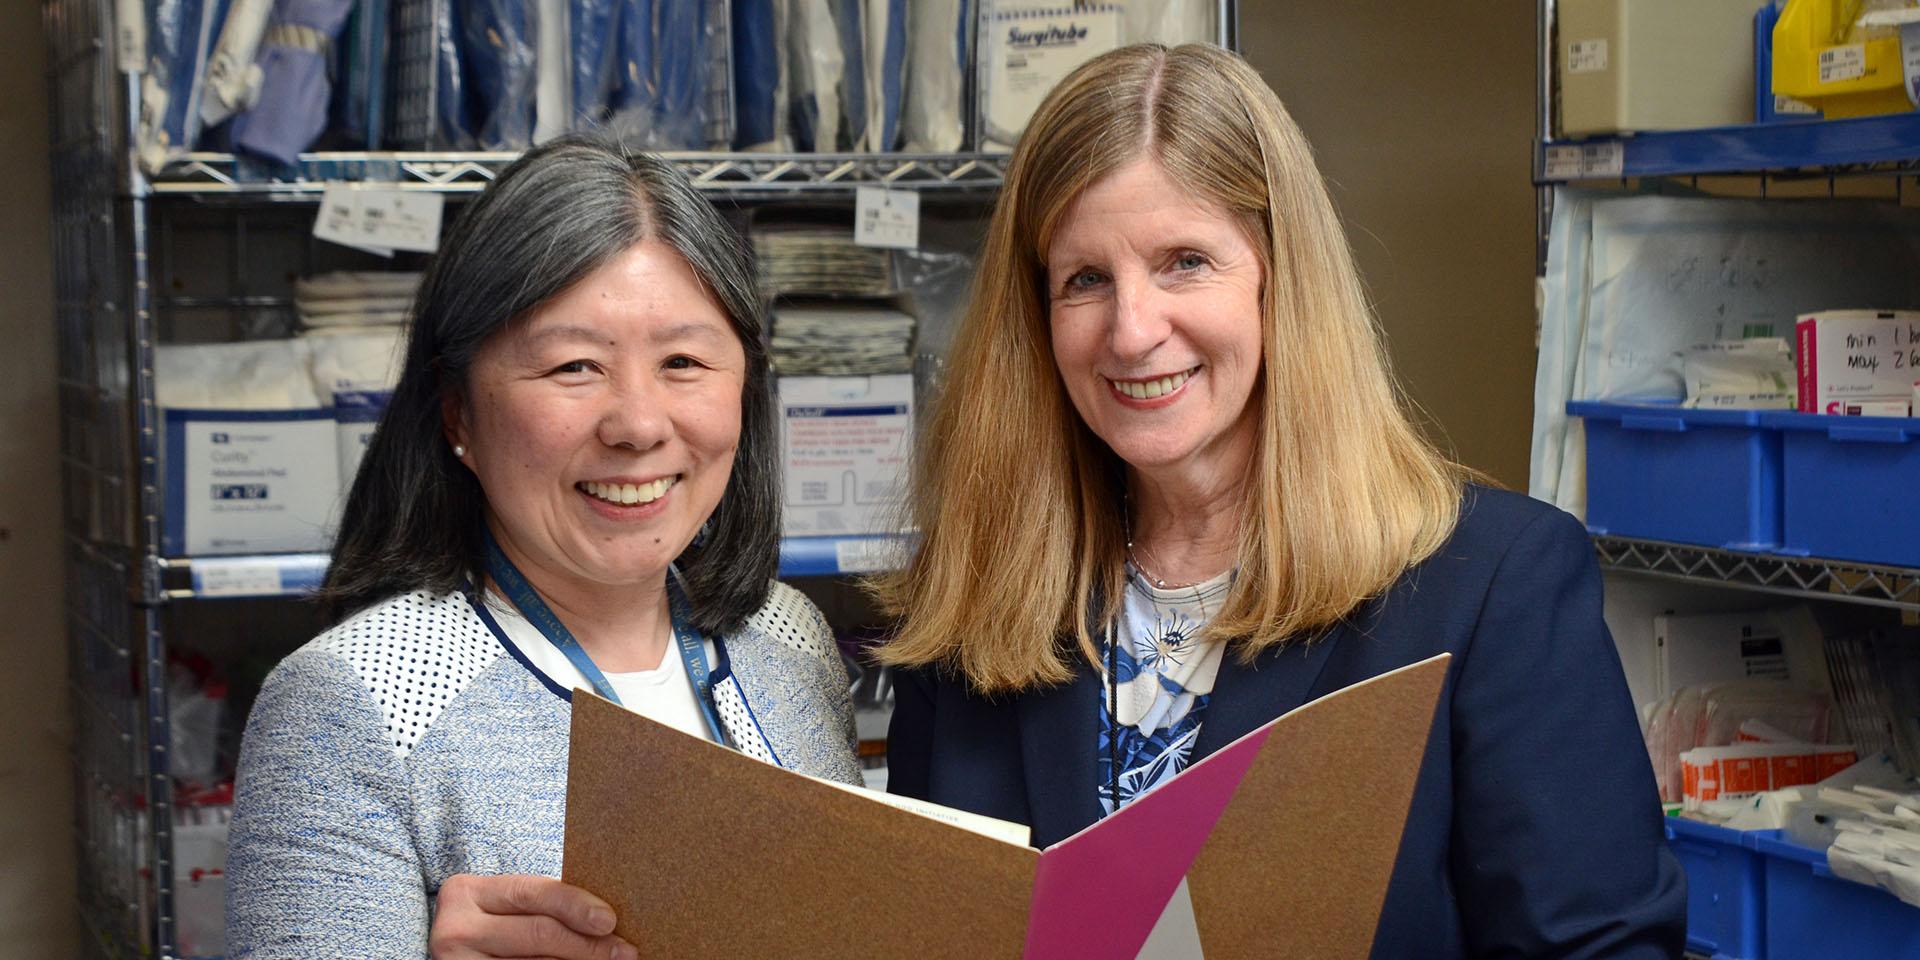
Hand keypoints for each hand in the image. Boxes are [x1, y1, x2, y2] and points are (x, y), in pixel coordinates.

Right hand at [429, 873, 636, 959]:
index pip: (533, 893)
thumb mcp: (506, 911)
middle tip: (624, 951)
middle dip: (588, 944)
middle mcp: (456, 929)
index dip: (575, 905)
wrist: (459, 957)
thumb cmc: (493, 930)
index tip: (609, 920)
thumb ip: (542, 907)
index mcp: (467, 893)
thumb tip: (605, 918)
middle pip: (539, 932)